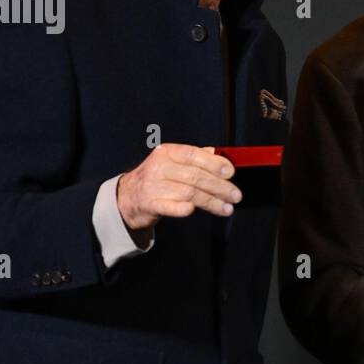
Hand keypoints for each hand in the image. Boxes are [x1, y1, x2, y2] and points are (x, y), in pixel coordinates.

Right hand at [116, 144, 240, 231]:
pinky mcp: (149, 204)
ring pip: (188, 193)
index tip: (231, 172)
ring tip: (228, 208)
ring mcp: (152, 186)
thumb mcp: (173, 162)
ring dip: (211, 202)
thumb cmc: (159, 178)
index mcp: (167, 152)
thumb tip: (220, 155)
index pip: (194, 155)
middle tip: (236, 195)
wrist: (128, 197)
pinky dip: (182, 208)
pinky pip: (169, 207)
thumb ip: (196, 158)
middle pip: (195, 176)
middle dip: (219, 187)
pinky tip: (195, 211)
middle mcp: (158, 167)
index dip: (214, 163)